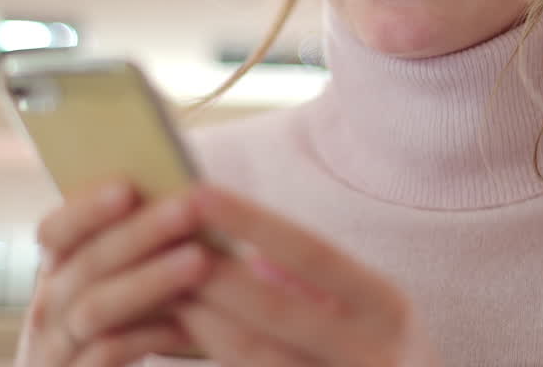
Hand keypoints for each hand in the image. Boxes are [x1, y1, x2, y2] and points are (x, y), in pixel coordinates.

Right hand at [15, 181, 213, 366]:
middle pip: (87, 263)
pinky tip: (189, 326)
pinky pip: (107, 355)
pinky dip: (149, 336)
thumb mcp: (112, 287)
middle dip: (140, 233)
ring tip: (199, 260)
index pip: (55, 231)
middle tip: (188, 210)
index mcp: (55, 274)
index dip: (88, 208)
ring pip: (96, 308)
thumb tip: (186, 199)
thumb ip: (129, 251)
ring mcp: (55, 349)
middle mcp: (47, 308)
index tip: (129, 186)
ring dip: (150, 280)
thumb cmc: (121, 332)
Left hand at [175, 186, 440, 366]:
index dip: (252, 222)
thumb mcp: (371, 312)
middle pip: (274, 313)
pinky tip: (176, 337)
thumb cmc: (382, 356)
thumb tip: (239, 249)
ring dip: (199, 323)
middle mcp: (375, 356)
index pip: (312, 254)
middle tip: (153, 243)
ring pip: (254, 359)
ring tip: (156, 289)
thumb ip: (315, 283)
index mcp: (389, 310)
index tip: (199, 192)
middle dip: (209, 277)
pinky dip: (213, 356)